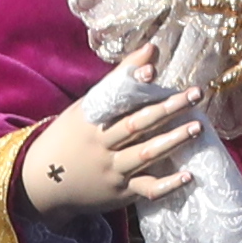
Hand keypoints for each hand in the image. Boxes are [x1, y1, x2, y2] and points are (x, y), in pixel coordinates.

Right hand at [18, 86, 207, 220]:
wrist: (44, 185)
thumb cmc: (70, 138)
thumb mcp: (86, 108)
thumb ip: (120, 80)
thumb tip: (152, 49)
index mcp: (92, 118)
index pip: (116, 98)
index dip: (134, 83)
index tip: (153, 69)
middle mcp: (102, 143)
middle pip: (137, 124)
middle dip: (168, 109)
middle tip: (196, 94)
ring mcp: (112, 169)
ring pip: (145, 154)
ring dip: (172, 141)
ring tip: (198, 128)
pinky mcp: (121, 192)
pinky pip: (147, 189)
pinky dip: (168, 185)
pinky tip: (189, 175)